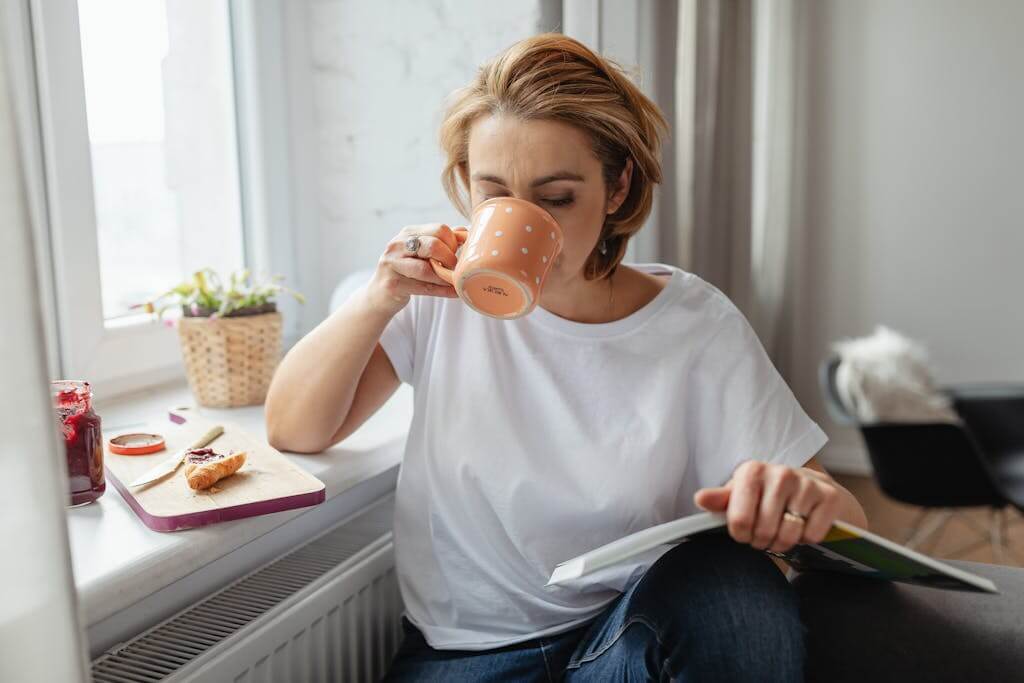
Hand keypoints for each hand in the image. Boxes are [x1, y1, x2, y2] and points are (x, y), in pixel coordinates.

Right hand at [366, 223, 460, 314]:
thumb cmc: (405, 272)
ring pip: (426, 269)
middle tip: (455, 269)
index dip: (453, 243)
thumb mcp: (420, 252)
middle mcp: (398, 245)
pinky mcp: (393, 284)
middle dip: (450, 259)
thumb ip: (440, 241)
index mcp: (408, 233)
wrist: (379, 294)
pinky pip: (424, 288)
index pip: (439, 229)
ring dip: (445, 277)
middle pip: (433, 245)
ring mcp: (392, 264)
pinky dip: (443, 291)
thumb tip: (463, 232)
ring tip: (456, 282)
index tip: (457, 254)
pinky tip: (454, 292)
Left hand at [693, 460, 842, 553]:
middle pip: (763, 531)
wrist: (813, 489)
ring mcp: (807, 483)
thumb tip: (700, 498)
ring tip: (781, 532)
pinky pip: (812, 535)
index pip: (739, 521)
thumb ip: (721, 500)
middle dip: (762, 541)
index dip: (741, 535)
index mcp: (752, 471)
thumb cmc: (768, 495)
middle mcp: (780, 473)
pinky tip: (804, 526)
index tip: (744, 532)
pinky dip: (807, 539)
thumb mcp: (741, 495)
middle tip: (765, 535)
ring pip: (788, 535)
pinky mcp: (830, 496)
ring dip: (783, 543)